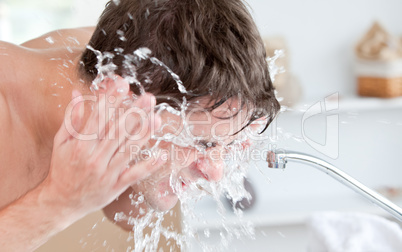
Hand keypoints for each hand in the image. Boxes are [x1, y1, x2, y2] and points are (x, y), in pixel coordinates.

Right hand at [41, 77, 164, 214]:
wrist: (61, 202)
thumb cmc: (62, 169)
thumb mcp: (60, 142)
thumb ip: (71, 118)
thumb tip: (76, 93)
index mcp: (80, 145)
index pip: (98, 117)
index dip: (111, 99)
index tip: (123, 85)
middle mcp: (94, 158)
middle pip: (117, 131)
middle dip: (134, 112)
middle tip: (148, 98)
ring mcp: (106, 173)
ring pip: (128, 150)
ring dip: (144, 133)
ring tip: (157, 118)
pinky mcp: (116, 186)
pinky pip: (134, 174)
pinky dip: (149, 165)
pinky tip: (161, 154)